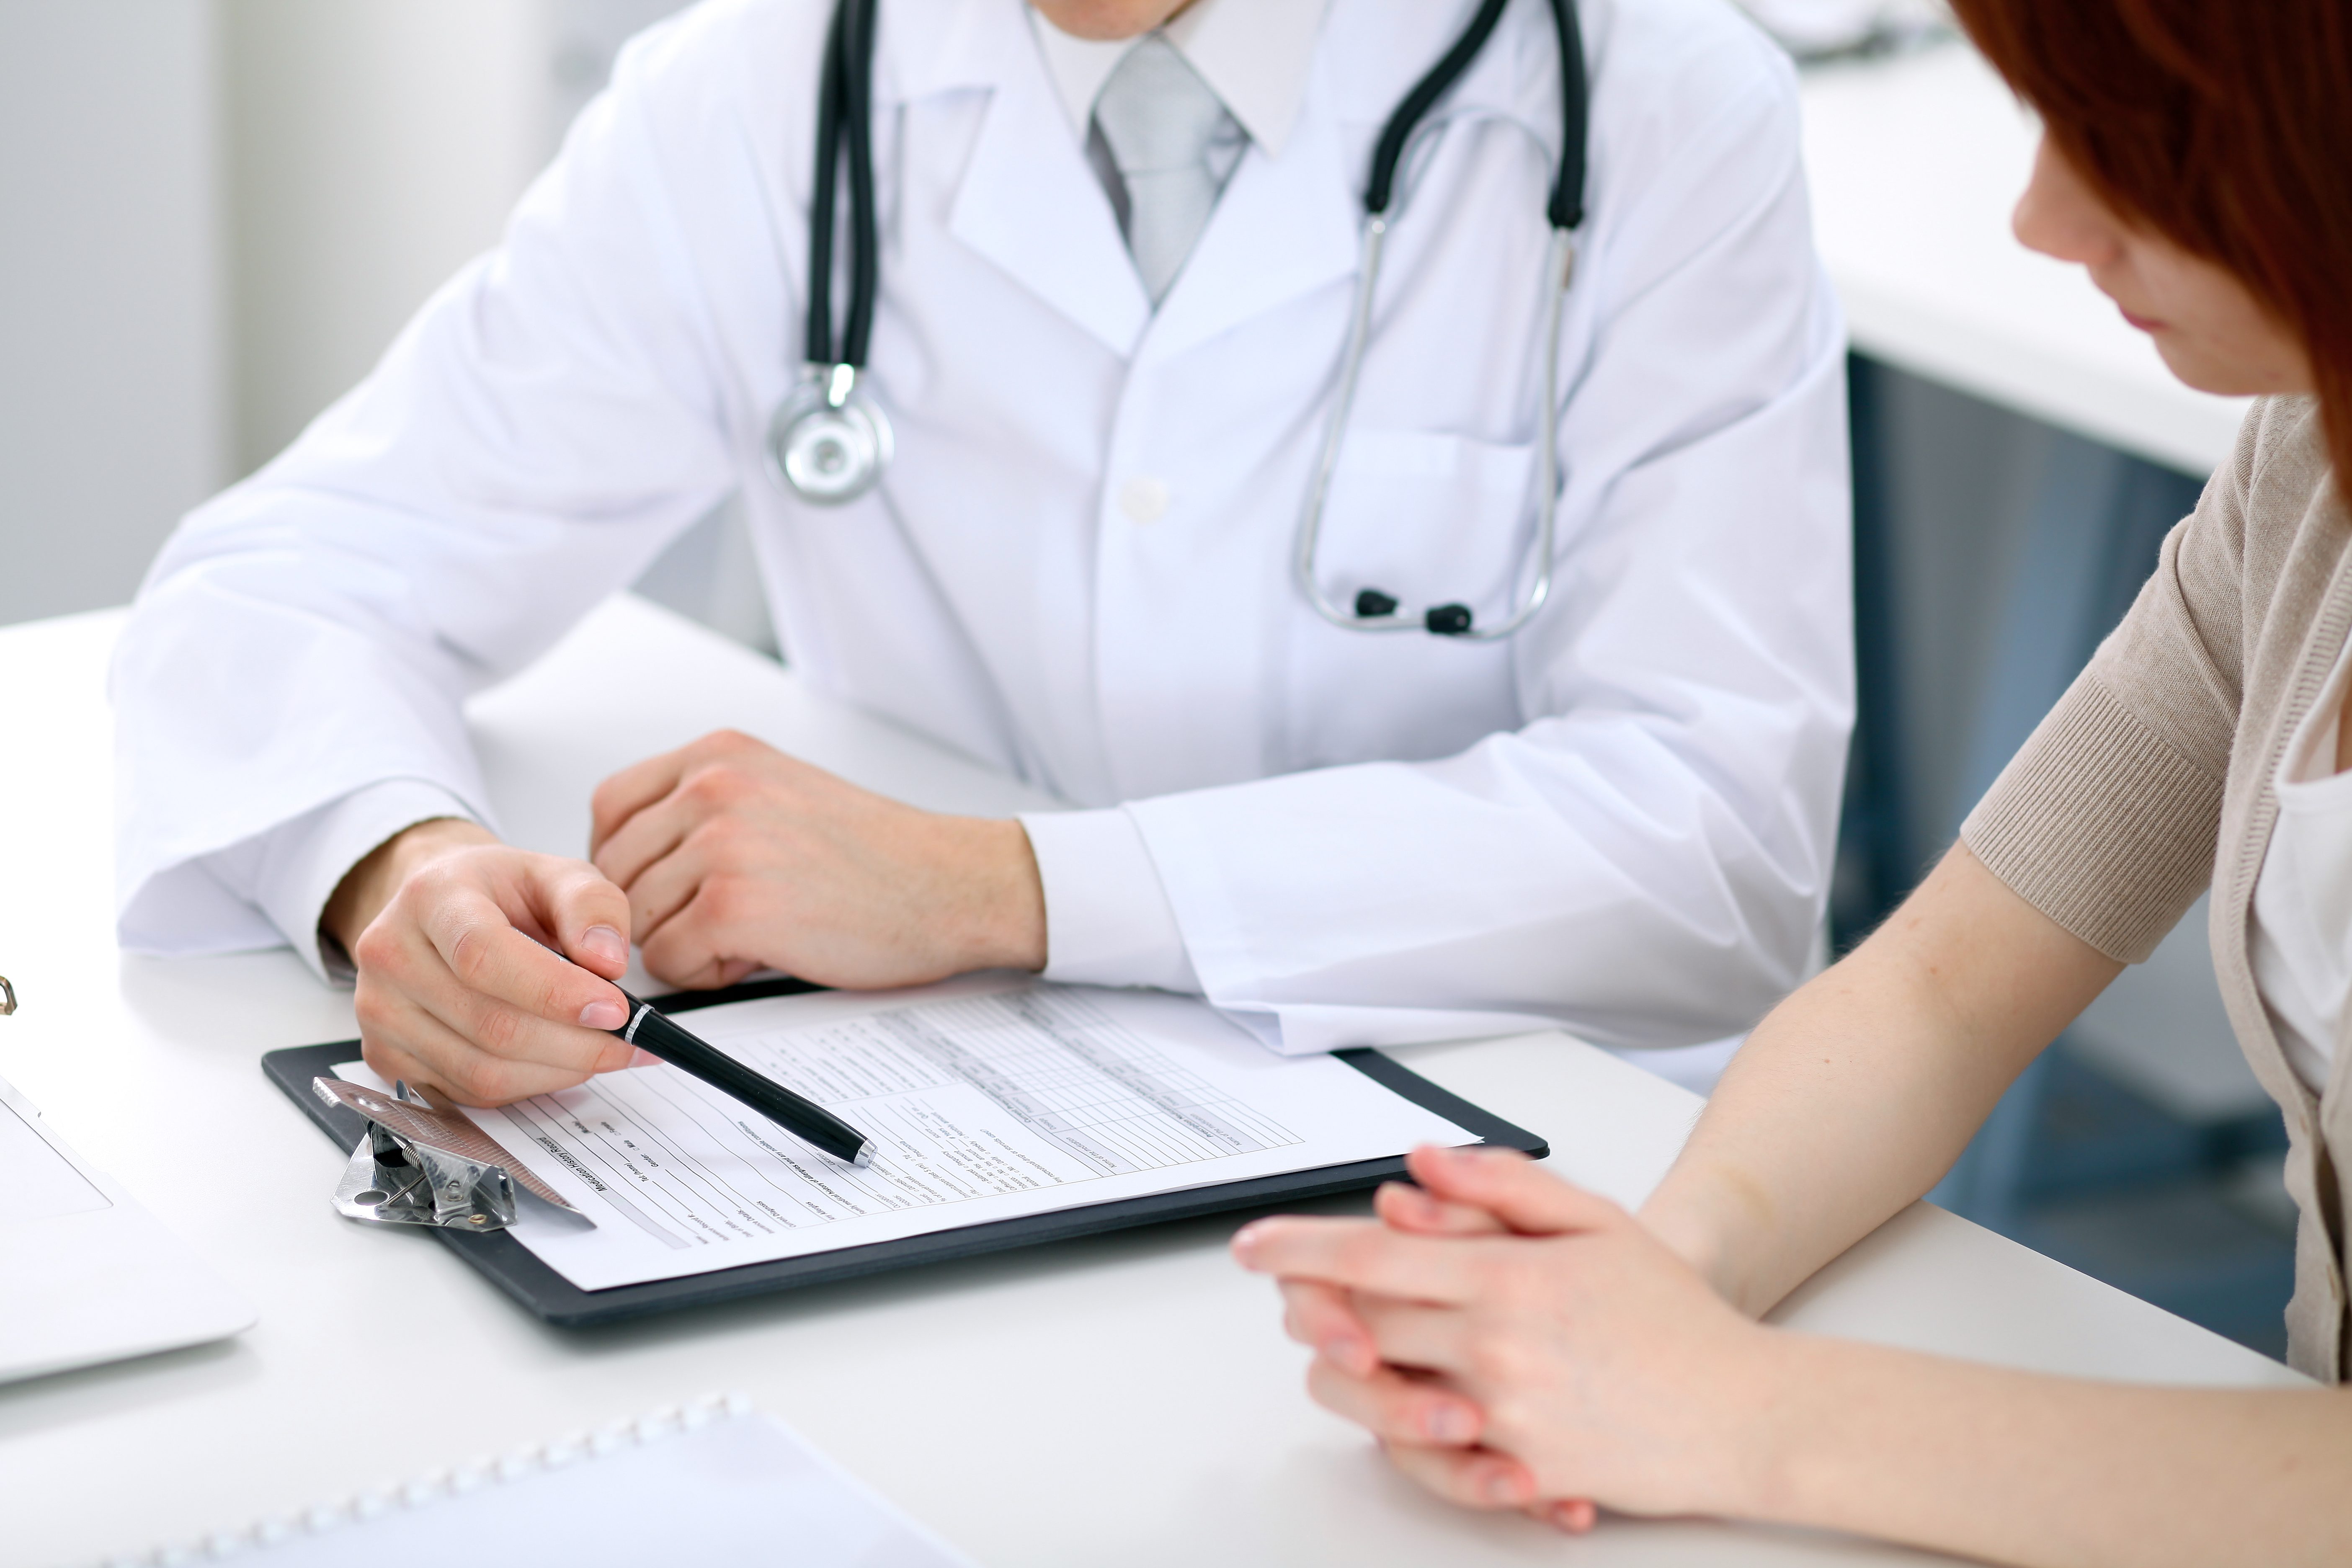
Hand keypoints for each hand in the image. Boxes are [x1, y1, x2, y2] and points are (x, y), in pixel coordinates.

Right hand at [325, 818, 639, 1105]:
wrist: (442, 909)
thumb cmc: (501, 894)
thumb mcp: (557, 874)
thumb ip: (593, 905)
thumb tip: (608, 961)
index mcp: (431, 897)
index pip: (484, 956)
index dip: (555, 991)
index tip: (616, 1009)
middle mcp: (391, 954)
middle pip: (490, 1025)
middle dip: (576, 1043)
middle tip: (629, 1041)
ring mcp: (381, 1012)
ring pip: (482, 1072)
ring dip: (558, 1071)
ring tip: (602, 1051)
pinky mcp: (387, 1057)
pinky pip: (469, 1094)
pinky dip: (528, 1086)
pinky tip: (558, 1061)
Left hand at [587, 730, 1045, 990]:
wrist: (950, 885)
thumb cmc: (877, 854)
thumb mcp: (778, 792)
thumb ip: (704, 808)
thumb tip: (631, 864)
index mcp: (720, 755)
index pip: (611, 806)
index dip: (626, 859)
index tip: (662, 884)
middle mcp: (713, 788)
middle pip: (615, 869)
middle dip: (656, 908)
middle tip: (720, 921)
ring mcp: (720, 845)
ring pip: (636, 919)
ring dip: (683, 942)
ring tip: (751, 934)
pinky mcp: (732, 907)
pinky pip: (668, 960)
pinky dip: (706, 973)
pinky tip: (760, 956)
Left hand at [1232, 1146, 1783, 1527]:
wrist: (1746, 1414)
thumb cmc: (1675, 1319)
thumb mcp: (1596, 1223)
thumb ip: (1500, 1188)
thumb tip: (1420, 1165)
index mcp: (1507, 1276)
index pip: (1369, 1256)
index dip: (1297, 1247)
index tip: (1250, 1245)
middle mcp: (1494, 1346)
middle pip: (1356, 1327)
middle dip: (1315, 1308)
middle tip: (1307, 1293)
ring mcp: (1500, 1416)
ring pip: (1374, 1397)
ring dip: (1352, 1371)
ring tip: (1363, 1349)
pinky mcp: (1515, 1470)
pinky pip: (1425, 1460)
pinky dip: (1410, 1435)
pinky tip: (1425, 1408)